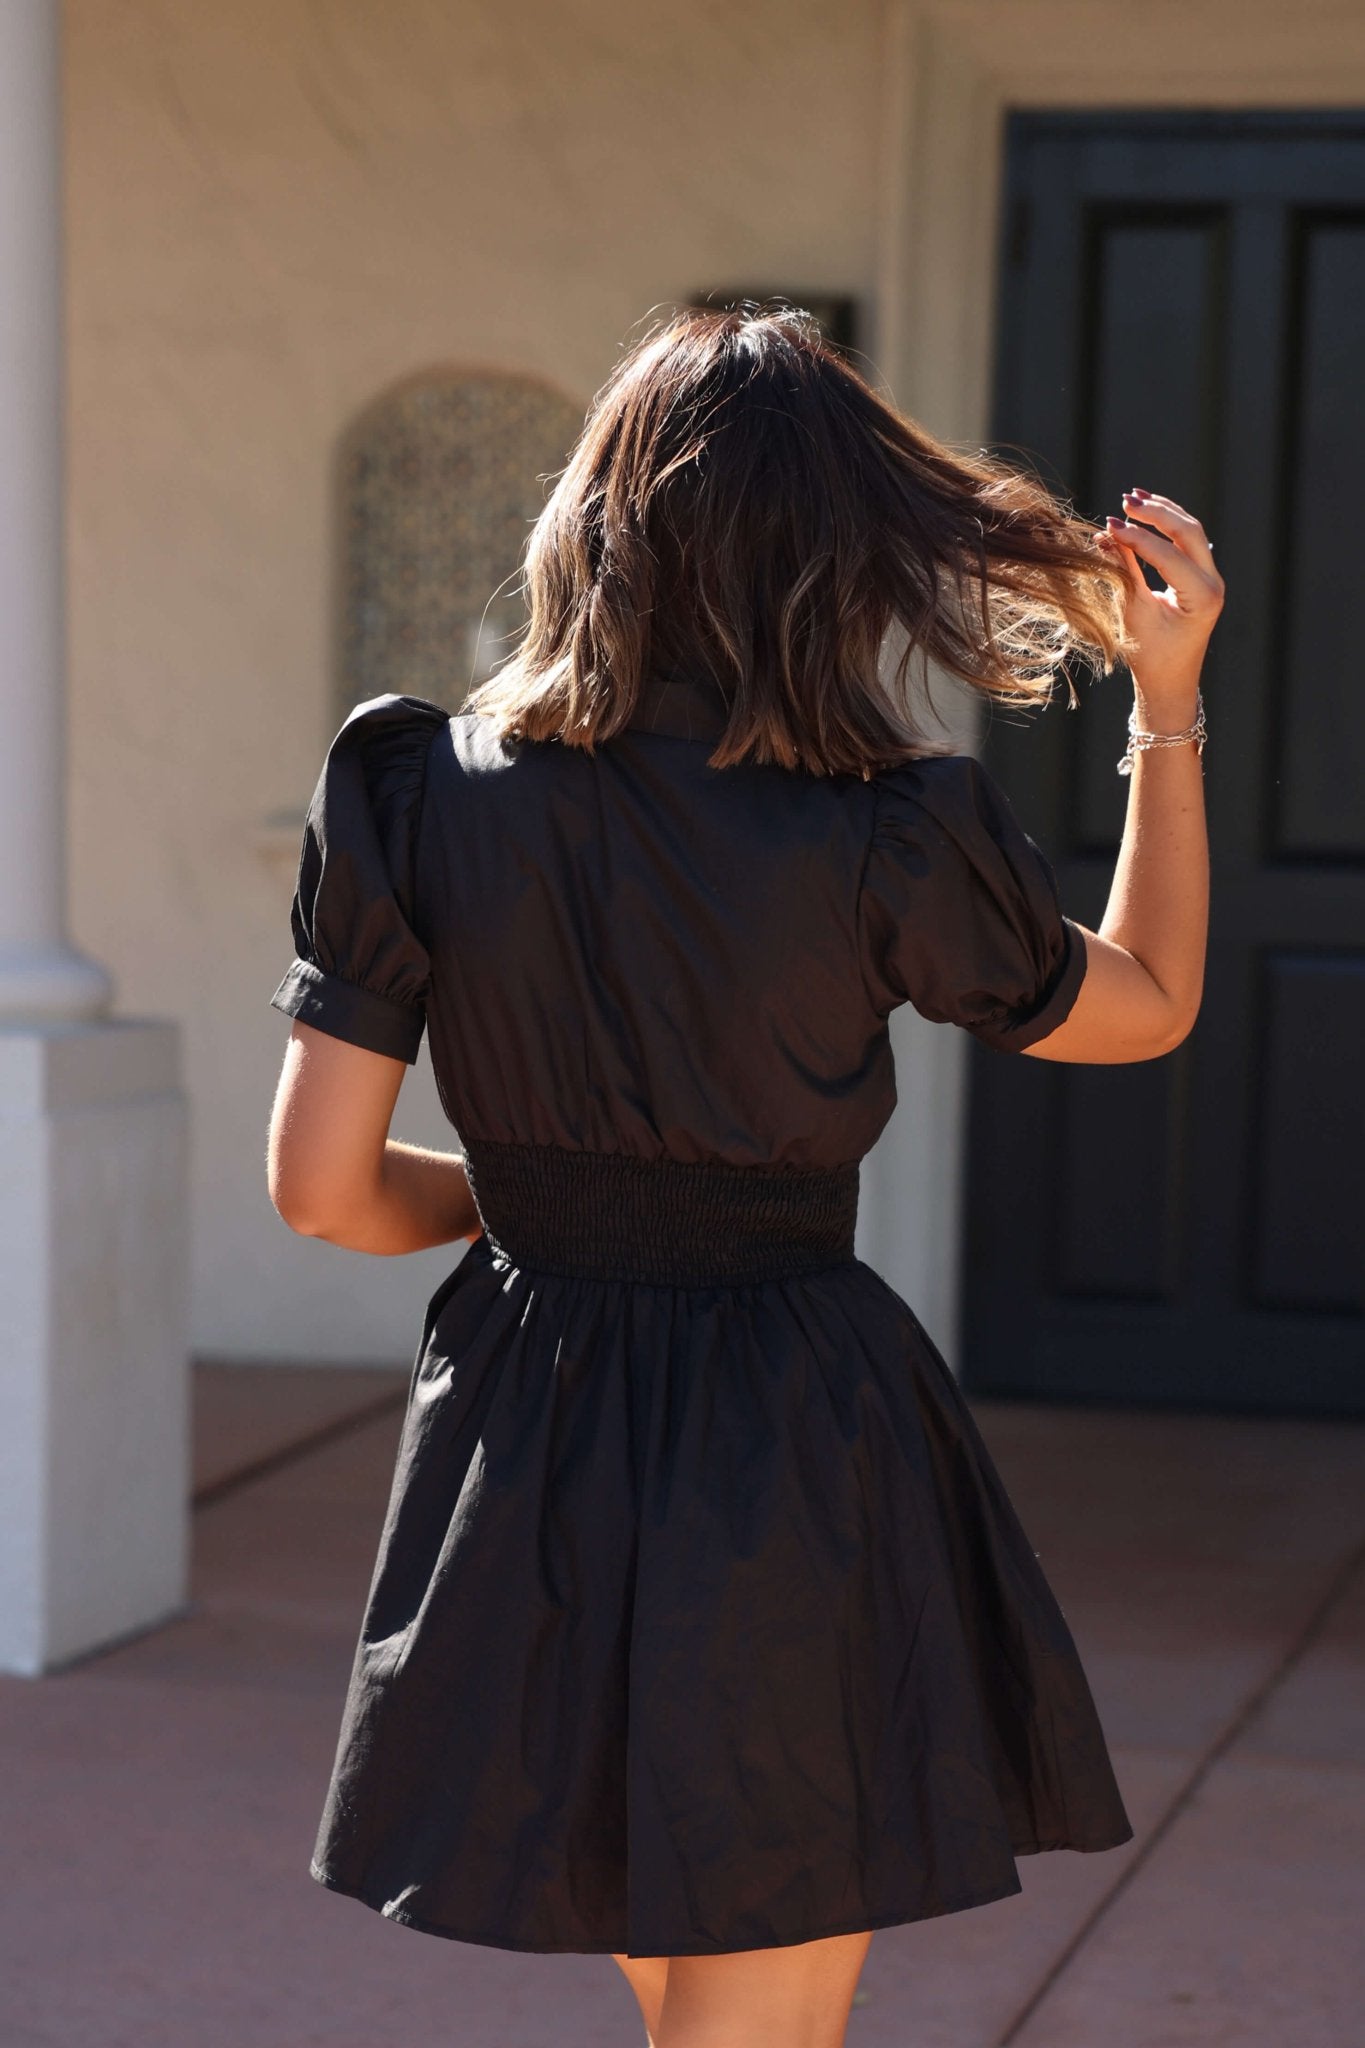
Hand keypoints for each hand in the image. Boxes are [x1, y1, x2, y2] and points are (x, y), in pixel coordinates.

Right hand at [1095, 489, 1224, 717]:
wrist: (1170, 681)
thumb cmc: (1150, 656)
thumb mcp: (1133, 614)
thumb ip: (1124, 572)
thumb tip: (1106, 535)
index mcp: (1201, 598)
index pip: (1168, 555)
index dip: (1137, 537)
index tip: (1108, 525)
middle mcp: (1214, 584)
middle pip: (1189, 532)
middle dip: (1157, 513)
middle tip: (1126, 500)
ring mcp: (1212, 578)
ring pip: (1192, 531)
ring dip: (1164, 512)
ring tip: (1134, 498)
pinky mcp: (1203, 577)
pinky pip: (1189, 541)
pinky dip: (1168, 524)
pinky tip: (1148, 511)